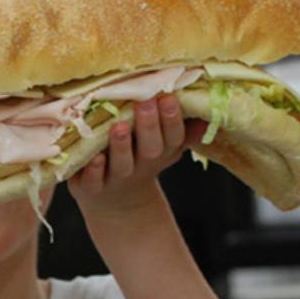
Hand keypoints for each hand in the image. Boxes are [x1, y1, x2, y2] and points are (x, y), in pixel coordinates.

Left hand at [69, 95, 206, 219]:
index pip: (173, 137)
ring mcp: (116, 178)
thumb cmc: (138, 160)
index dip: (172, 120)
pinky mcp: (91, 188)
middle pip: (150, 149)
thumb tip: (208, 113)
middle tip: (146, 102)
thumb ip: (182, 131)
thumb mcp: (163, 148)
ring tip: (119, 125)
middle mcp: (141, 166)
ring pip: (122, 163)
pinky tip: (94, 156)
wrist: (114, 200)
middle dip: (150, 126)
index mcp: (161, 152)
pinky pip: (94, 181)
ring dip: (122, 145)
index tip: (169, 98)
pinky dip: (94, 170)